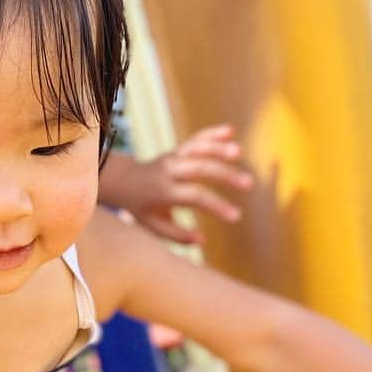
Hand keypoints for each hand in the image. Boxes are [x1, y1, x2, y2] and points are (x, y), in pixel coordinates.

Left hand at [103, 124, 253, 242]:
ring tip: (239, 151)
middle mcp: (168, 171)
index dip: (216, 205)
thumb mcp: (152, 226)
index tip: (237, 217)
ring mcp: (173, 157)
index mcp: (163, 191)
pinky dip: (211, 133)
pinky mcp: (178, 150)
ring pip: (196, 148)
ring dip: (217, 148)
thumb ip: (176, 235)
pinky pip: (195, 139)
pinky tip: (230, 130)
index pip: (194, 196)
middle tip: (249, 183)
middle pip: (198, 168)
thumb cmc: (142, 208)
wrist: (123, 181)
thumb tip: (202, 240)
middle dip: (224, 174)